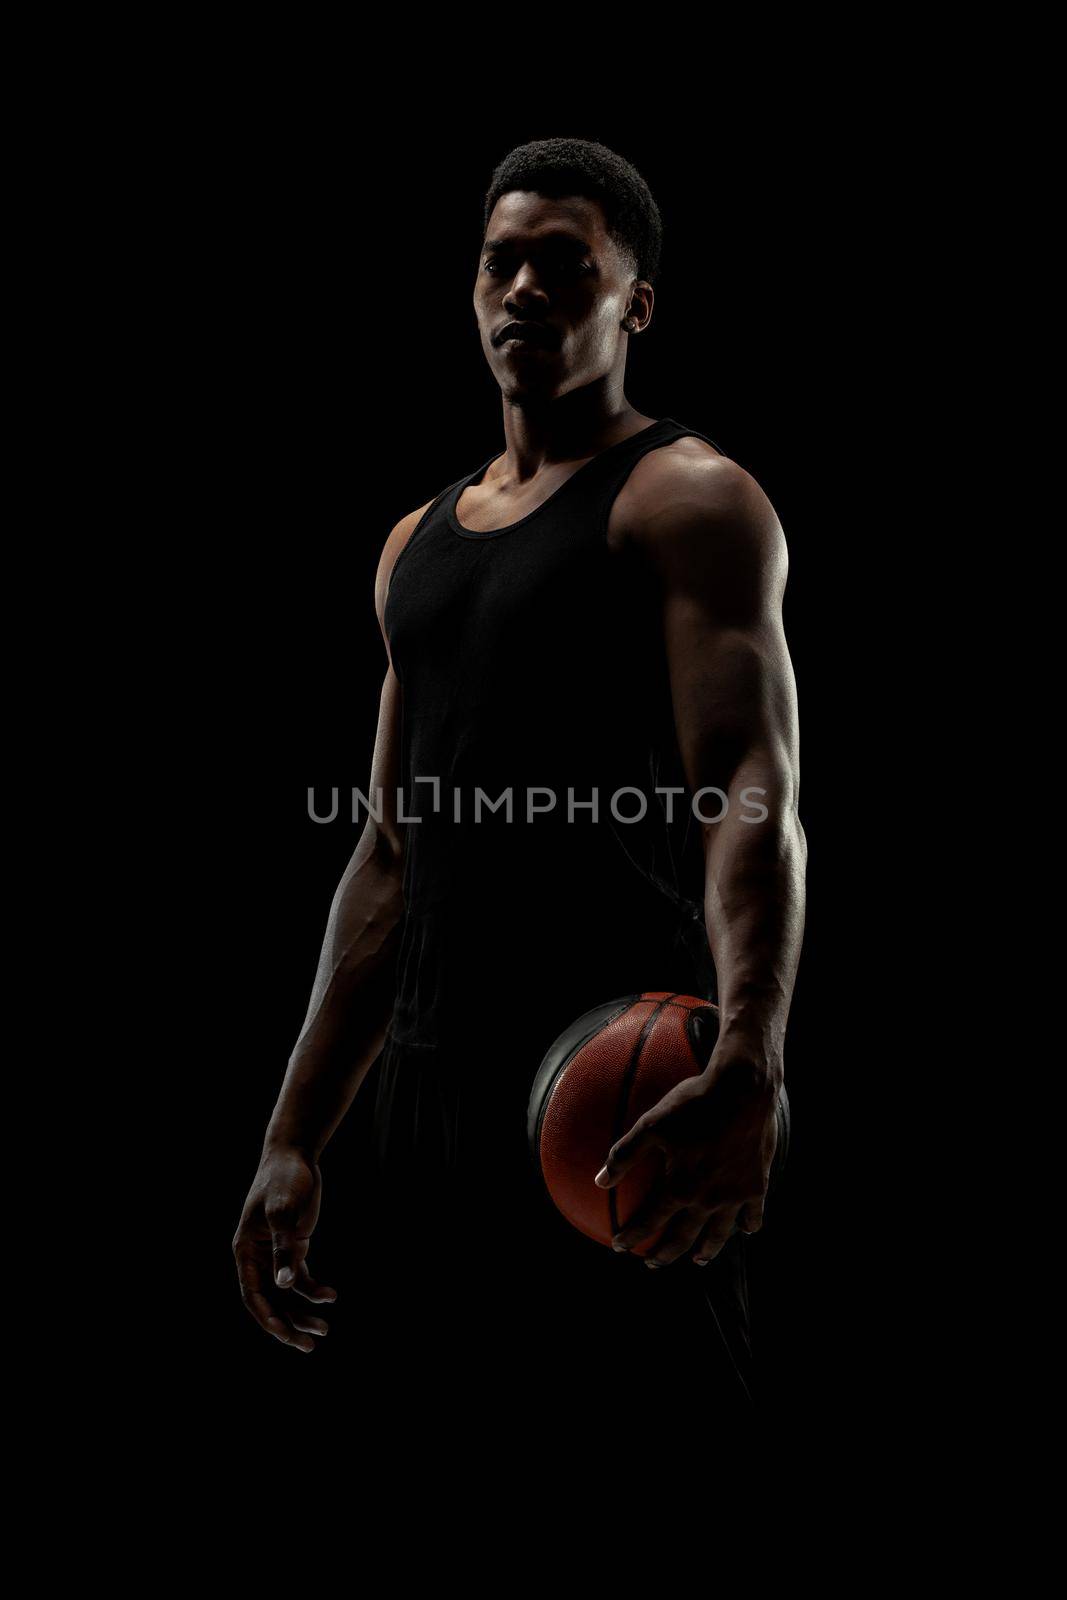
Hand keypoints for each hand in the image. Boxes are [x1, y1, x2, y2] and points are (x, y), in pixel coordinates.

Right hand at [232, 1145, 336, 1351]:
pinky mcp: (294, 1246)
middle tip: (309, 1345)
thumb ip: (284, 1248)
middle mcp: (257, 1257)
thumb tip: (284, 1284)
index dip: (267, 1318)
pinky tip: (331, 1296)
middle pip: (270, 1301)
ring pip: (286, 1294)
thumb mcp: (283, 1212)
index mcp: (245, 1251)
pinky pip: (301, 1277)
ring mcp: (276, 1253)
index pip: (253, 1295)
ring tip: (325, 1329)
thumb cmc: (283, 1179)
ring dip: (303, 1312)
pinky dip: (314, 1290)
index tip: (285, 1336)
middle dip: (288, 1325)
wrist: (295, 1155)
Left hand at [594, 1057, 779, 1267]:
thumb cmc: (693, 1104)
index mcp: (679, 1188)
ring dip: (707, 1251)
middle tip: (653, 1263)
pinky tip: (746, 1229)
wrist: (742, 1090)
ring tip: (699, 1260)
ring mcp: (735, 1195)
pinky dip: (749, 1225)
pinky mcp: (758, 1185)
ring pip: (720, 1234)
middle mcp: (708, 1200)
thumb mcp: (651, 1124)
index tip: (619, 1246)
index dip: (633, 1236)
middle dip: (665, 1254)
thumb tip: (600, 1180)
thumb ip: (624, 1154)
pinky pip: (754, 1214)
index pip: (651, 1222)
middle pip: (684, 1237)